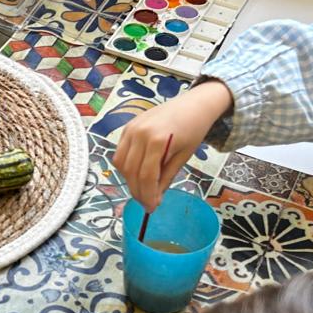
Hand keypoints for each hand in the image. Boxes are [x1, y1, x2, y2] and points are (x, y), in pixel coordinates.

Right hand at [112, 81, 233, 212]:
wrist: (192, 105)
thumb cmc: (193, 130)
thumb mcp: (183, 157)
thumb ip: (166, 177)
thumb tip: (154, 199)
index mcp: (158, 141)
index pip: (146, 176)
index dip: (147, 195)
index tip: (151, 208)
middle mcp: (140, 133)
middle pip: (131, 172)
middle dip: (137, 191)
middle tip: (146, 203)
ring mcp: (131, 129)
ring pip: (121, 164)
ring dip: (129, 180)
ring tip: (142, 189)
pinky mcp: (127, 127)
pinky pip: (120, 152)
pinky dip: (125, 167)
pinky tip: (137, 173)